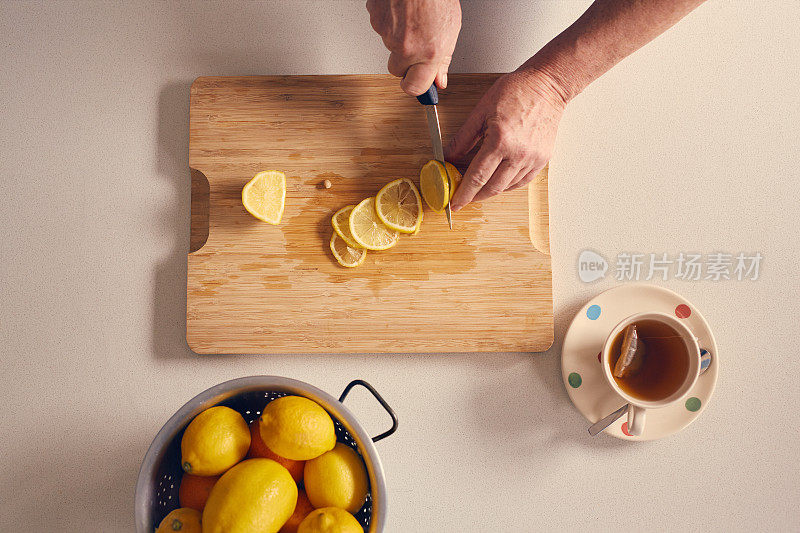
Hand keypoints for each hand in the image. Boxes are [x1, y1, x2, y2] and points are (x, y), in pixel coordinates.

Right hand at [366, 0, 460, 95]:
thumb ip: (443, 59)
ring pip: (389, 45)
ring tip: (412, 17)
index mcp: (428, 52)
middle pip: (397, 69)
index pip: (414, 87)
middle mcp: (406, 46)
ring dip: (398, 35)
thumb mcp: (450, 29)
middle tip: (415, 44)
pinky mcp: (376, 19)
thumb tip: (439, 80)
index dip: (414, 88)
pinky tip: (401, 10)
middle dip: (404, 62)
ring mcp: (388, 33)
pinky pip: (381, 27)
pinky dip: (389, 20)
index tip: (417, 86)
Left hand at [445, 70, 565, 209]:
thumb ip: (462, 138)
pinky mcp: (543, 159)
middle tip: (464, 198)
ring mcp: (533, 158)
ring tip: (479, 189)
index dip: (463, 193)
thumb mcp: (481, 111)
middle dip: (475, 197)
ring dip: (490, 191)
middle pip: (492, 188)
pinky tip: (498, 182)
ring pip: (507, 187)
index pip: (476, 177)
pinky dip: (508, 185)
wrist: (547, 85)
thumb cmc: (516, 91)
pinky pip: (522, 181)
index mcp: (500, 140)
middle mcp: (518, 153)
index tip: (454, 204)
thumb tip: (448, 156)